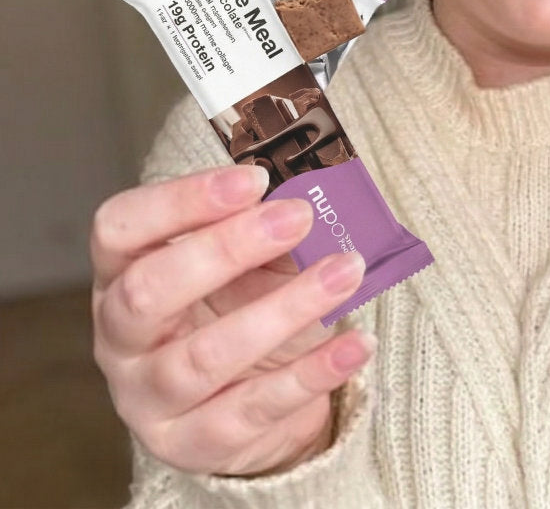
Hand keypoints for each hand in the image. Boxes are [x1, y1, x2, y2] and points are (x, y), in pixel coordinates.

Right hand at [91, 164, 374, 476]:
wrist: (242, 402)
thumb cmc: (236, 306)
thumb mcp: (242, 260)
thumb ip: (262, 227)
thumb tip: (313, 195)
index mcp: (120, 273)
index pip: (121, 226)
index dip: (182, 199)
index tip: (254, 178)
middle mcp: (120, 337)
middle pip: (150, 290)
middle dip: (229, 247)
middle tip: (301, 216)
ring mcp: (149, 397)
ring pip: (206, 356)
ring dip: (286, 308)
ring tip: (347, 271)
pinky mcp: (193, 443)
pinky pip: (256, 407)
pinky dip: (315, 372)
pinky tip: (357, 343)